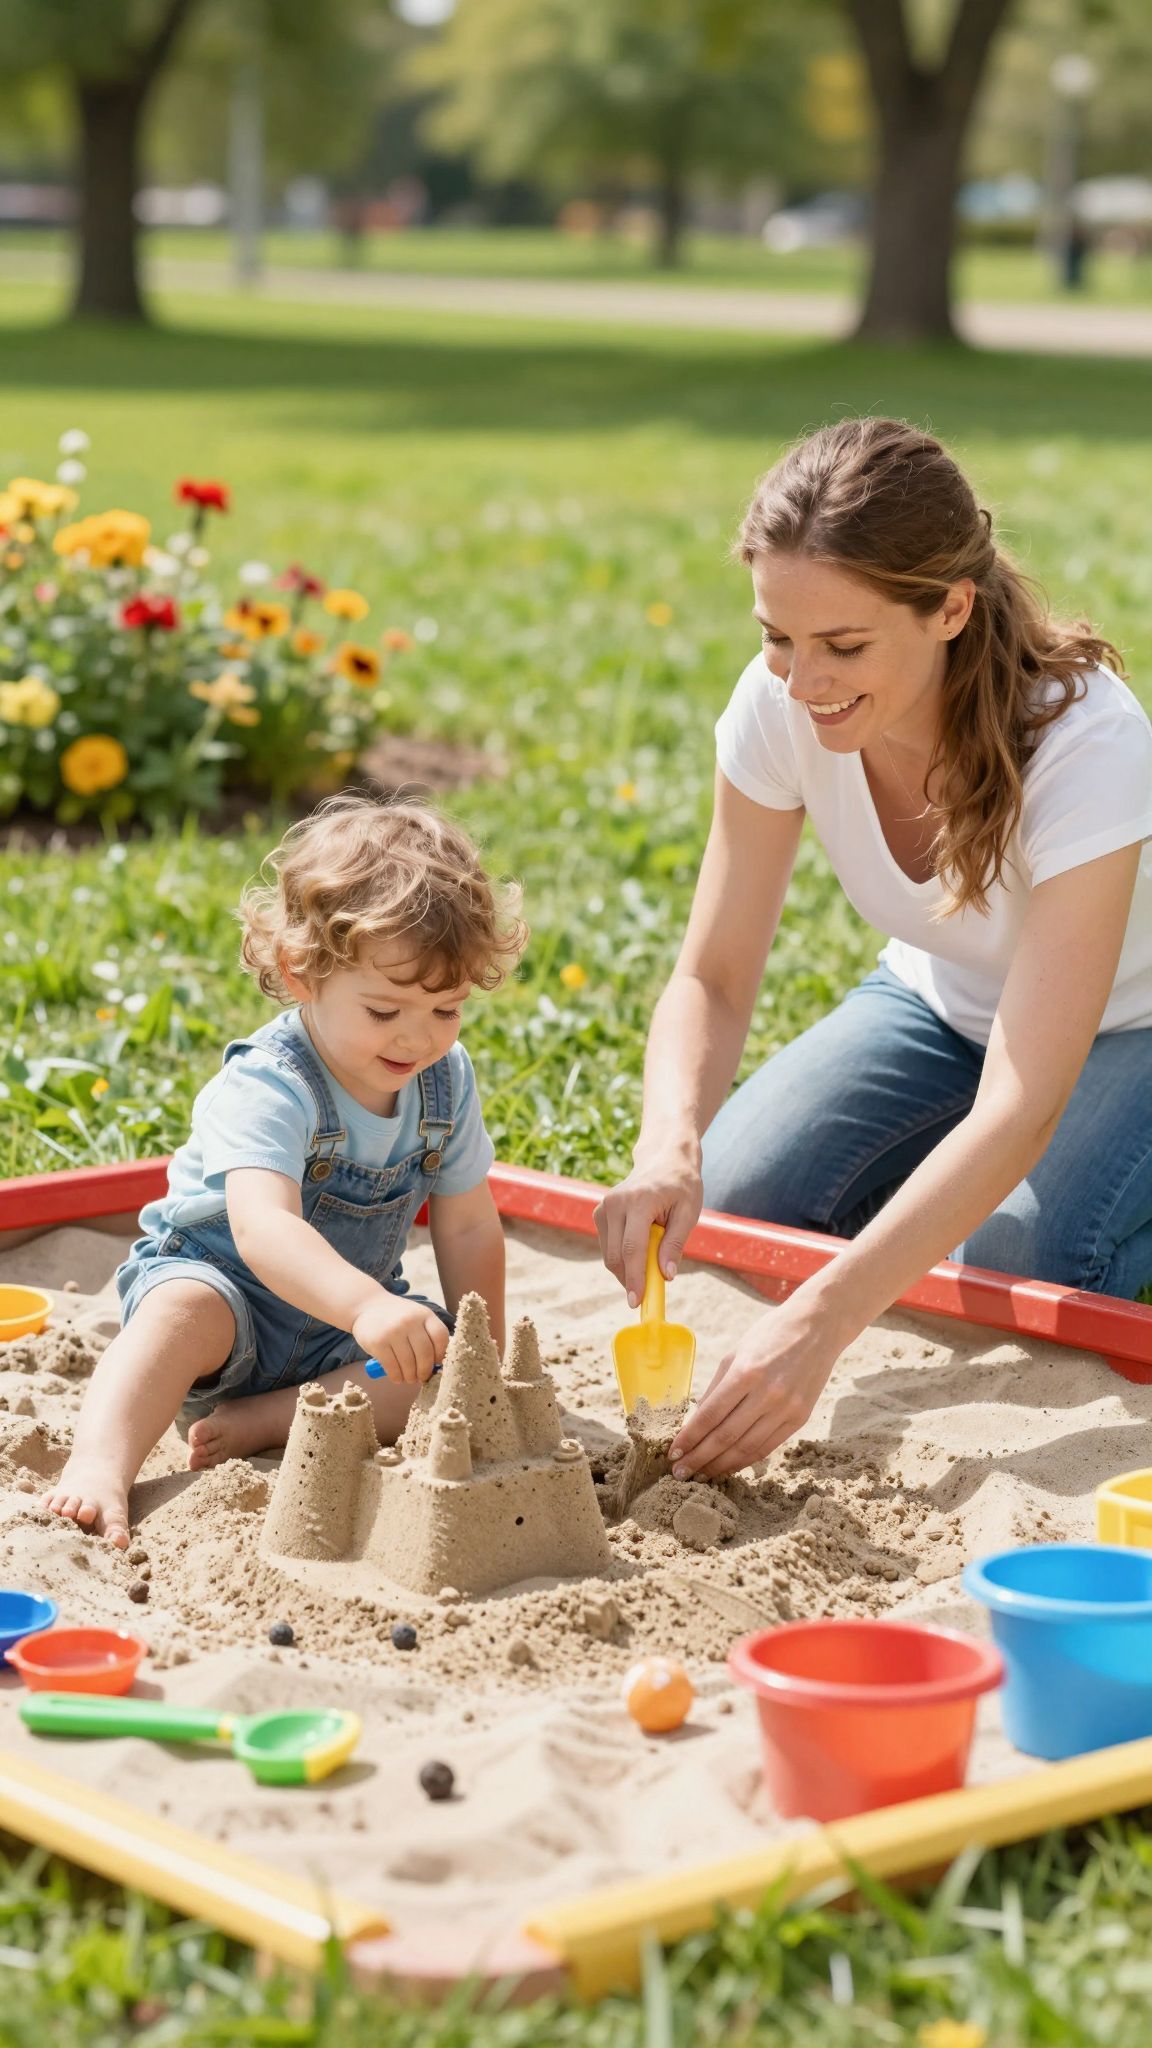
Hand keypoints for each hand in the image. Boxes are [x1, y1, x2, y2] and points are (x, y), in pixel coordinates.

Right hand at [352, 1294, 449, 1383]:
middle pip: (425, 1354)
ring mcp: (393, 1332)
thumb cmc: (396, 1316)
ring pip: (409, 1364)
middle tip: (422, 1377)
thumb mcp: (415, 1316)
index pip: (441, 1337)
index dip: (441, 1354)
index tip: (436, 1363)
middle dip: (425, 1371)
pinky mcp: (378, 1343)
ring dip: (410, 1377)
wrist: (367, 1306)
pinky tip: (397, 1377)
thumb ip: (427, 1333)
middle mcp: (410, 1321)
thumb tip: (437, 1363)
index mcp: (424, 1314)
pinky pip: (392, 1367)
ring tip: (409, 1378)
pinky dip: (396, 1377)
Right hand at [594, 1139, 703, 1306]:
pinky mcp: (600, 1213)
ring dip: (628, 1267)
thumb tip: (666, 1276)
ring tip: (653, 1257)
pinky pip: (607, 1246)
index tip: (637, 1302)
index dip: (634, 1278)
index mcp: (639, 1201)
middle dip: (630, 1278)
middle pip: (615, 1255)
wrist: (664, 1160)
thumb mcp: (688, 1212)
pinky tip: (641, 1248)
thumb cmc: (681, 1186)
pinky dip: (623, 1257)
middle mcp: (615, 1203)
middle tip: (650, 1291)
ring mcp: (604, 1207)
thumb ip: (675, 1243)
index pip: (632, 1248)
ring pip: (609, 1254)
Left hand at [668, 1299, 843, 1478]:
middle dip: (699, 1458)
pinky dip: (745, 1460)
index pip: (710, 1415)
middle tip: (680, 1473)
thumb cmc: (770, 1335)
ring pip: (747, 1448)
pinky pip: (767, 1447)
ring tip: (700, 1474)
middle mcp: (768, 1394)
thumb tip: (696, 1422)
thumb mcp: (736, 1352)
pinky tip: (728, 1466)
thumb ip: (716, 1388)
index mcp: (746, 1372)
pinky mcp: (800, 1419)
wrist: (818, 1327)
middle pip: (726, 1437)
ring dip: (720, 1465)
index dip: (689, 1438)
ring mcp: (786, 1409)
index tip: (673, 1453)